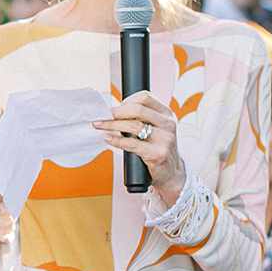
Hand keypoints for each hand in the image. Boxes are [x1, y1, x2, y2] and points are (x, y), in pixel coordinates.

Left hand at [93, 90, 184, 205]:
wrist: (171, 173)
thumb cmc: (157, 148)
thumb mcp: (156, 129)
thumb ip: (141, 118)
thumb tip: (112, 112)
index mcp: (167, 114)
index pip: (145, 97)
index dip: (127, 100)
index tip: (114, 108)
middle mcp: (168, 124)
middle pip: (138, 110)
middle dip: (116, 112)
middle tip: (102, 116)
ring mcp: (165, 139)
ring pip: (134, 126)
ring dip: (112, 125)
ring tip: (100, 126)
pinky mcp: (158, 154)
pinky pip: (132, 144)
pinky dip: (116, 140)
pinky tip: (108, 138)